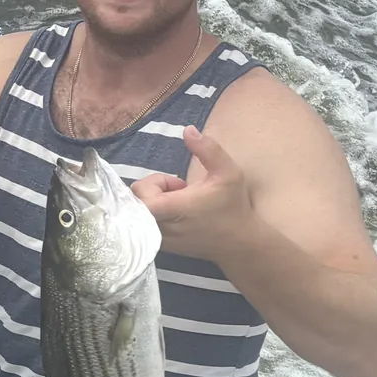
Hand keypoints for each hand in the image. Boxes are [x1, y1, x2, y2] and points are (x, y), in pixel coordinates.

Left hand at [133, 126, 256, 262]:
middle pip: (135, 200)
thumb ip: (208, 150)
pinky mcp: (161, 248)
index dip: (153, 183)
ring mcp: (159, 241)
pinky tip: (176, 216)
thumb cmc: (233, 207)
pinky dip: (155, 216)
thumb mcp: (228, 173)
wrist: (240, 244)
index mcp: (173, 209)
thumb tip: (188, 129)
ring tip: (180, 204)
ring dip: (156, 202)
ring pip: (139, 213)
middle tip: (180, 191)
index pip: (139, 193)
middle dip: (154, 190)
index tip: (176, 182)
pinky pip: (144, 226)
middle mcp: (160, 228)